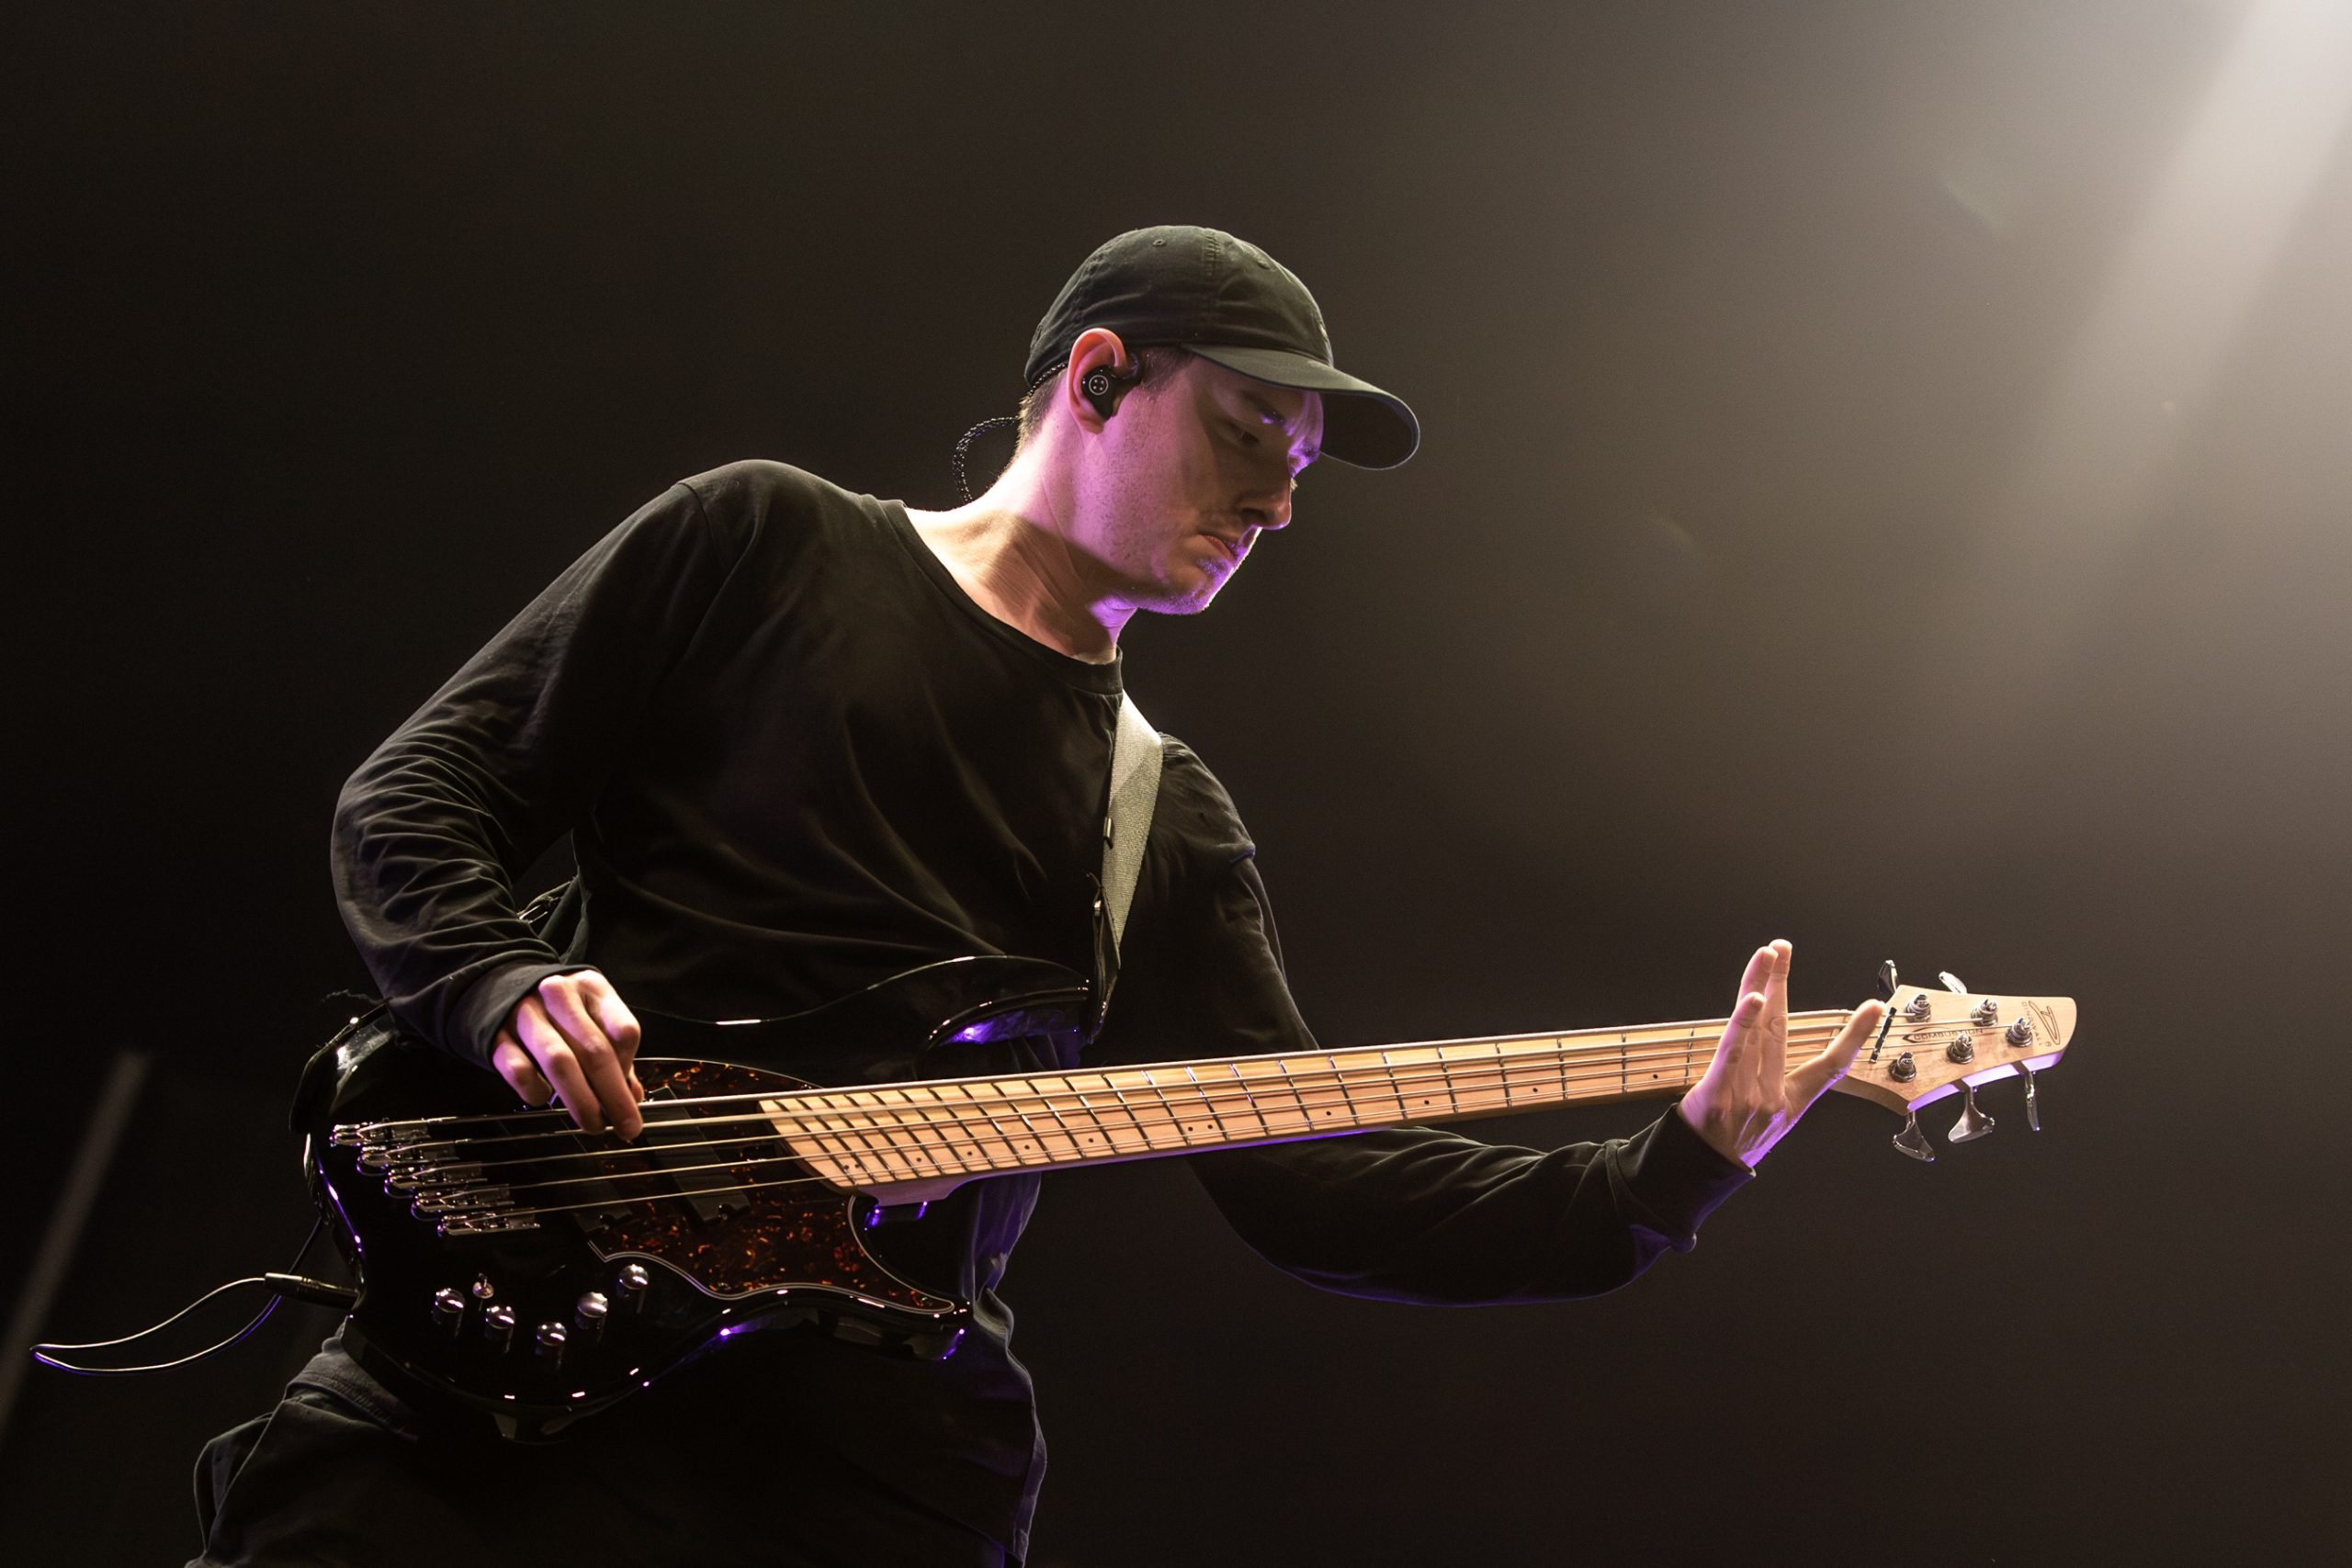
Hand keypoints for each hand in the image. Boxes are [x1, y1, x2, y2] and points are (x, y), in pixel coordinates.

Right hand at [490, 970, 645, 1138]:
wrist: (496, 987)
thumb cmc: (556, 1007)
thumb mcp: (590, 1014)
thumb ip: (613, 1051)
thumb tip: (632, 1094)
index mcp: (591, 988)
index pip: (623, 1031)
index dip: (630, 1069)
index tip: (630, 1094)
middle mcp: (559, 996)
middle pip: (595, 1051)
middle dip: (614, 1096)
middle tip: (625, 1126)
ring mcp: (526, 1015)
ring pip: (560, 1063)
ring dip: (581, 1101)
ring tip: (593, 1124)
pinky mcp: (497, 1036)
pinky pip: (521, 1071)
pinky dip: (536, 1092)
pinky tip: (544, 1098)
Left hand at [1676, 939, 1885, 1168]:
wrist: (1701, 1172)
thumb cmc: (1733, 1139)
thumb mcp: (1768, 1117)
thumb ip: (1772, 1076)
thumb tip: (1770, 1032)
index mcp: (1794, 1102)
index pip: (1831, 1066)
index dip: (1855, 1036)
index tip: (1875, 1008)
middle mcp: (1775, 1097)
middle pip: (1781, 1029)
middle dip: (1781, 983)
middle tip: (1782, 948)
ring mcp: (1748, 1097)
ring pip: (1757, 1033)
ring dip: (1761, 988)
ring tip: (1769, 955)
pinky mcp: (1718, 1095)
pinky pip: (1731, 1052)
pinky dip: (1742, 1024)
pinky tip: (1751, 998)